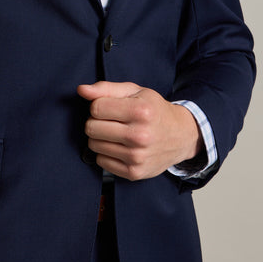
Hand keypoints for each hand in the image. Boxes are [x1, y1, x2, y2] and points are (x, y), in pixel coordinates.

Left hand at [78, 81, 202, 180]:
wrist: (181, 136)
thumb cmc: (154, 110)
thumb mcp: (135, 91)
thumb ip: (106, 88)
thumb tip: (81, 90)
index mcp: (140, 111)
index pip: (96, 108)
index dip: (99, 105)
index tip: (110, 107)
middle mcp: (140, 135)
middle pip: (91, 128)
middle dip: (97, 122)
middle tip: (112, 121)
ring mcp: (137, 156)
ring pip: (94, 145)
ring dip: (100, 138)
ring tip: (116, 133)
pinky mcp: (134, 173)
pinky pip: (101, 162)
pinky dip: (106, 153)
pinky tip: (120, 147)